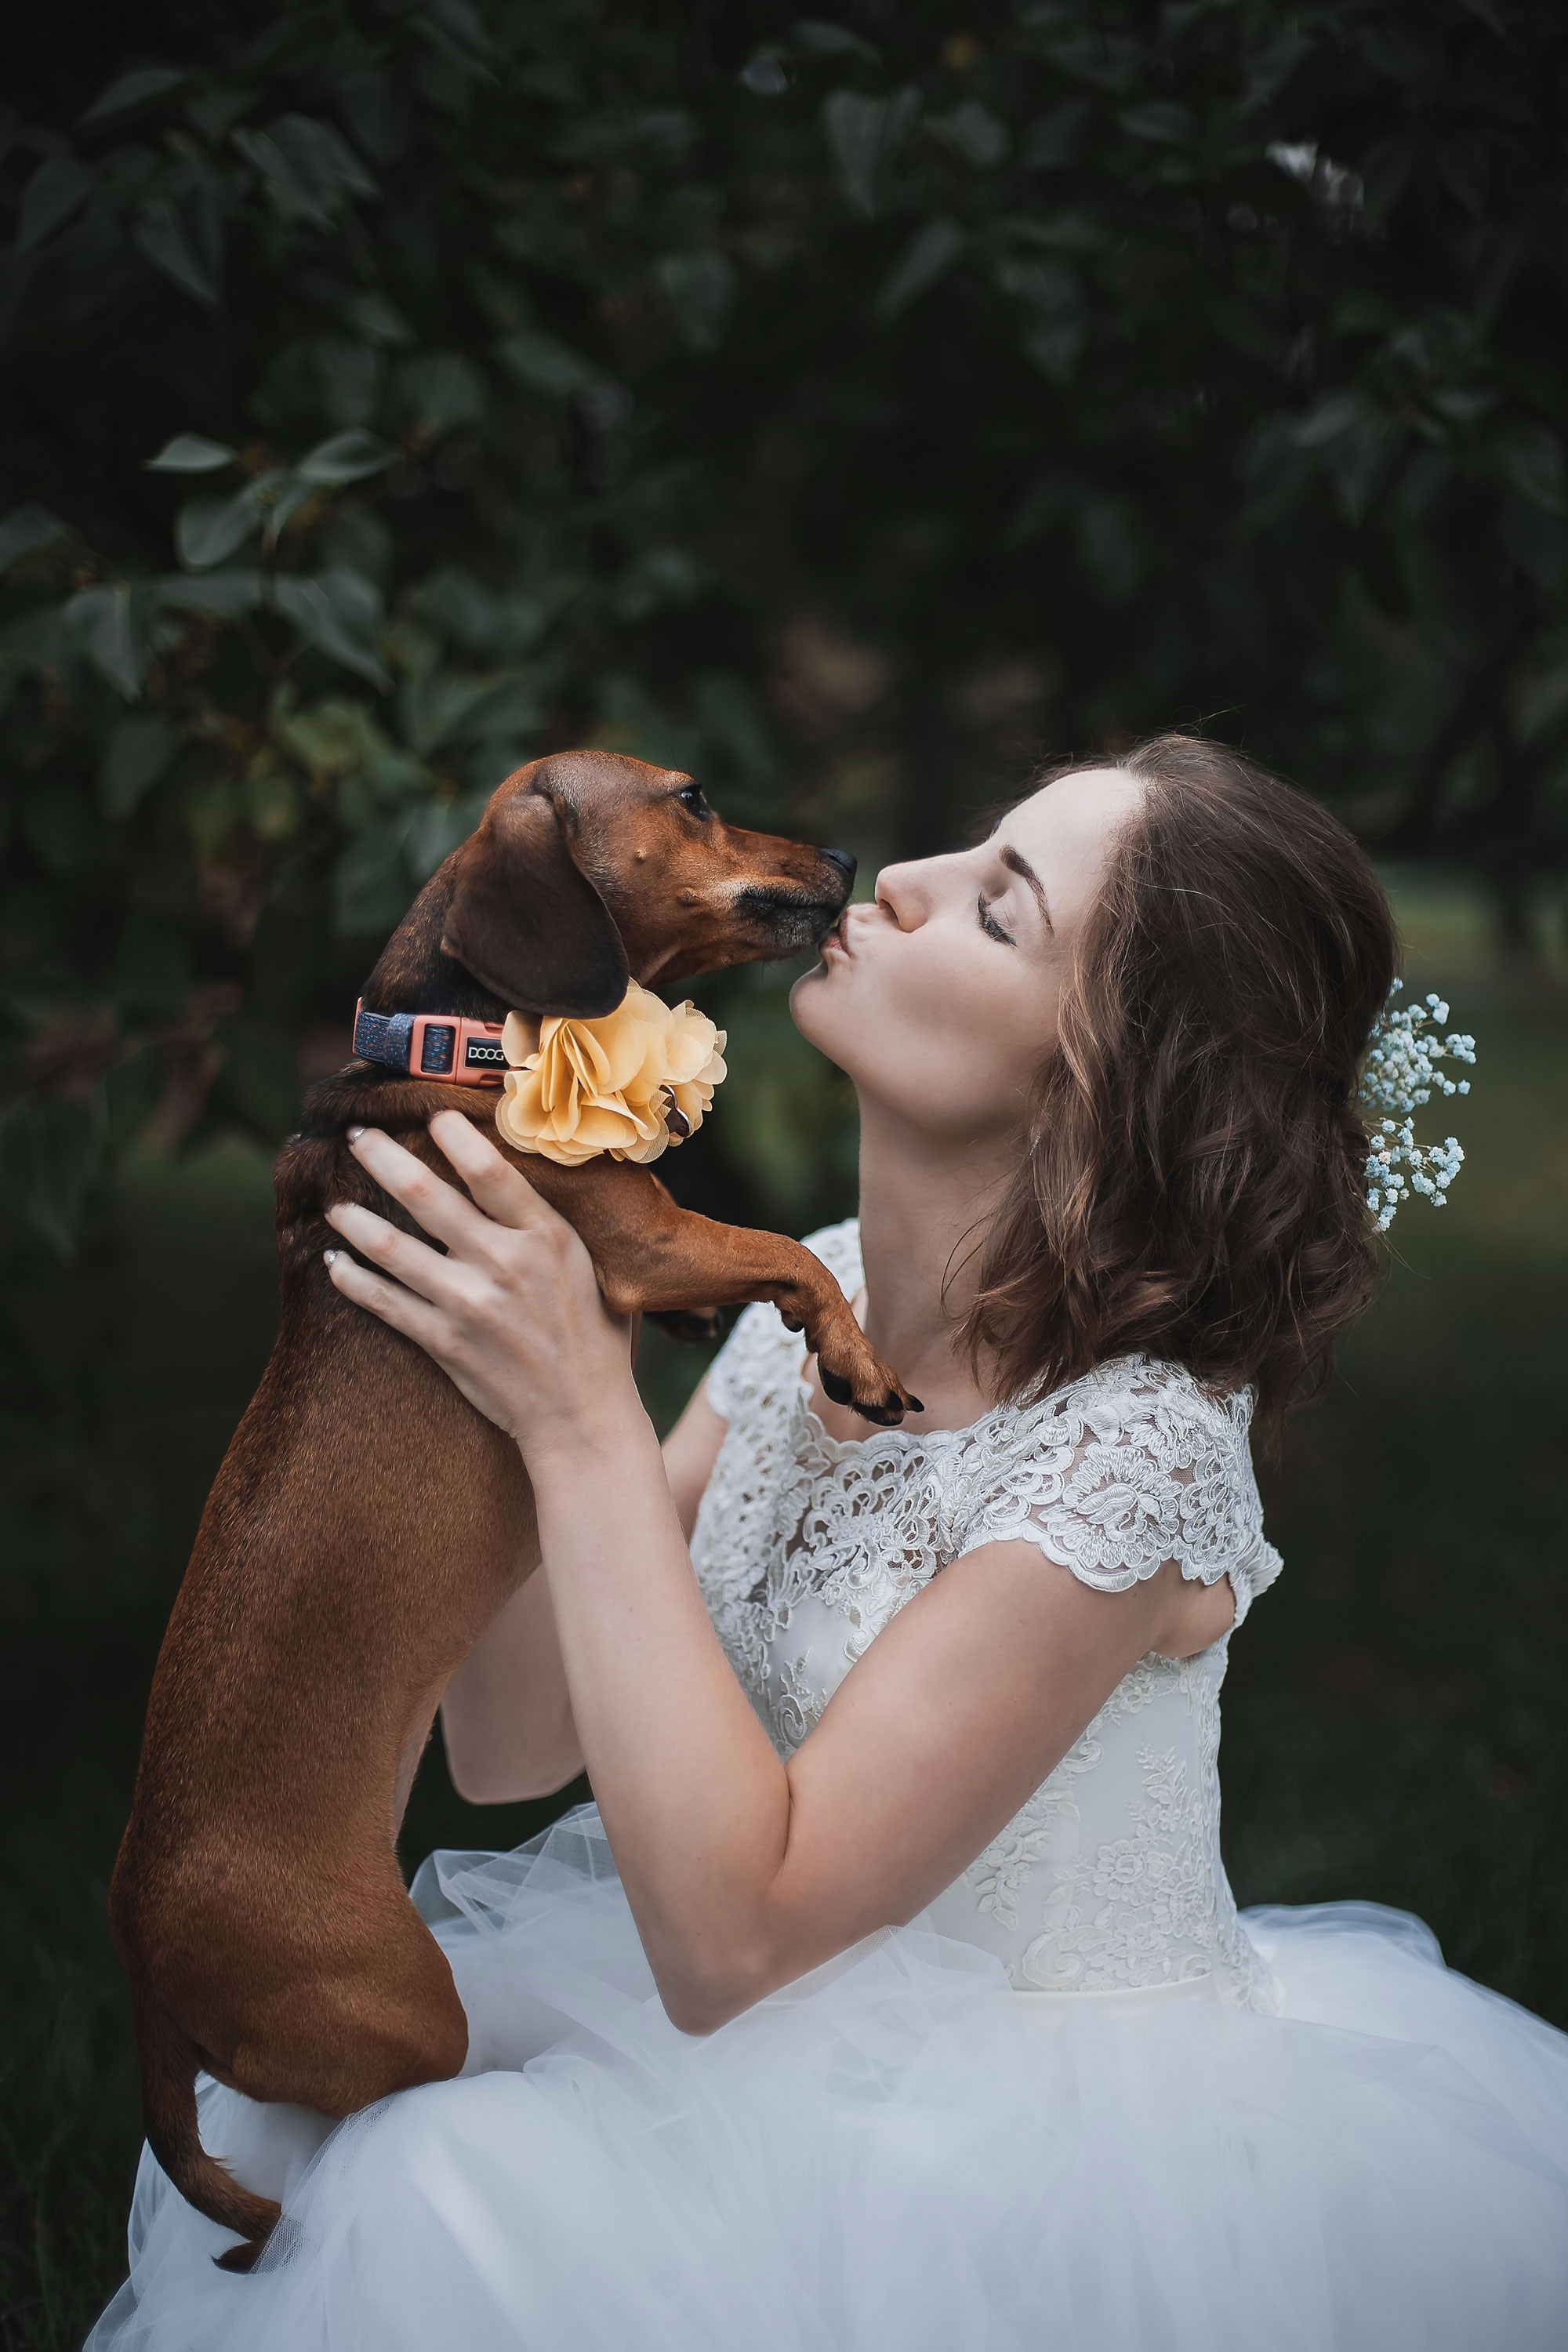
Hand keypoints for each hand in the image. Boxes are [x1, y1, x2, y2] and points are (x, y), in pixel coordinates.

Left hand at [323, 1112, 640, 1460]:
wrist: (581, 1415)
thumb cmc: (594, 1337)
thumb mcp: (590, 1266)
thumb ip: (552, 1224)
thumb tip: (526, 1173)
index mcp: (546, 1237)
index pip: (490, 1170)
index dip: (453, 1135)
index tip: (430, 1116)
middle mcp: (503, 1263)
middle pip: (427, 1196)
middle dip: (383, 1159)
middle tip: (357, 1138)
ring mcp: (467, 1303)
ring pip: (391, 1247)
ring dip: (354, 1220)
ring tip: (334, 1204)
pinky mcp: (442, 1340)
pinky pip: (383, 1302)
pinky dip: (353, 1279)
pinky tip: (336, 1263)